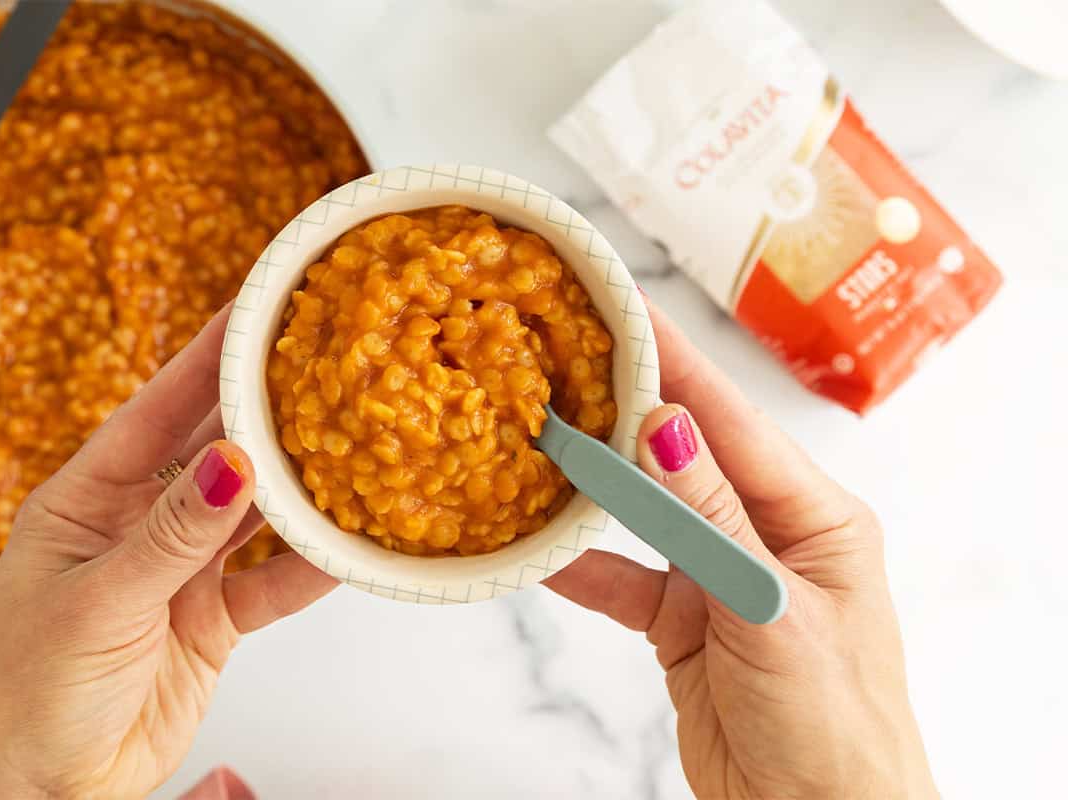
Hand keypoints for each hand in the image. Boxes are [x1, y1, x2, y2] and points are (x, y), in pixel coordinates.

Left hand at [0, 306, 336, 799]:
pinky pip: (272, 582)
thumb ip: (171, 536)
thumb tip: (230, 464)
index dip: (206, 357)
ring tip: (351, 447)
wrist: (41, 791)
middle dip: (267, 412)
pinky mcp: (213, 618)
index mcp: (88, 501)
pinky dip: (309, 567)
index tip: (253, 310)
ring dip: (298, 488)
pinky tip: (345, 545)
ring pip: (254, 513)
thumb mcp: (95, 603)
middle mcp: (139, 525)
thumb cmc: (27, 696)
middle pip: (216, 451)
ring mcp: (180, 571)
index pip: (157, 410)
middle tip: (323, 367)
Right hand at [547, 295, 937, 798]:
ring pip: (647, 510)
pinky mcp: (682, 619)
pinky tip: (536, 547)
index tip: (624, 307)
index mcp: (817, 517)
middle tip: (563, 355)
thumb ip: (711, 521)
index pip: (733, 421)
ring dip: (597, 483)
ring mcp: (720, 576)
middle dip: (626, 407)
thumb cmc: (835, 729)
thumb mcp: (771, 612)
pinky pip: (622, 578)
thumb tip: (665, 426)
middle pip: (685, 454)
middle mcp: (767, 533)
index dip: (675, 361)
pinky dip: (580, 565)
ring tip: (540, 433)